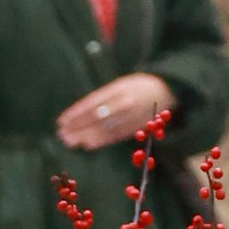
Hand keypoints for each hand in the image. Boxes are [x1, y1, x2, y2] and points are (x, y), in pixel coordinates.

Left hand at [55, 72, 174, 153]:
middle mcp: (125, 101)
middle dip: (77, 127)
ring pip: (105, 128)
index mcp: (118, 88)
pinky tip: (87, 144)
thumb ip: (103, 97)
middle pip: (97, 117)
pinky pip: (117, 135)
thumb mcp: (121, 84)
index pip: (92, 103)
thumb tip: (79, 113)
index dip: (76, 113)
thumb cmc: (137, 86)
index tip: (61, 121)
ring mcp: (132, 115)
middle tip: (62, 134)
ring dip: (85, 136)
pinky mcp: (138, 126)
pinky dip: (101, 141)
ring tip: (70, 141)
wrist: (167, 88)